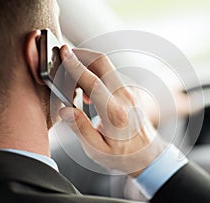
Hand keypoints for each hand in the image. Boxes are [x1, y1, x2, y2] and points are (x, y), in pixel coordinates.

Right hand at [58, 45, 167, 175]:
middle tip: (64, 58)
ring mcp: (128, 91)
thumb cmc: (122, 155)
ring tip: (74, 85)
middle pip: (102, 62)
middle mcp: (124, 97)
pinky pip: (109, 74)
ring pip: (105, 66)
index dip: (75, 66)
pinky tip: (87, 92)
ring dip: (87, 65)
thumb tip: (65, 109)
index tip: (63, 53)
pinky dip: (94, 74)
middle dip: (81, 54)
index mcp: (115, 114)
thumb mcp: (97, 150)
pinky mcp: (128, 90)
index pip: (93, 82)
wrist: (147, 153)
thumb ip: (80, 129)